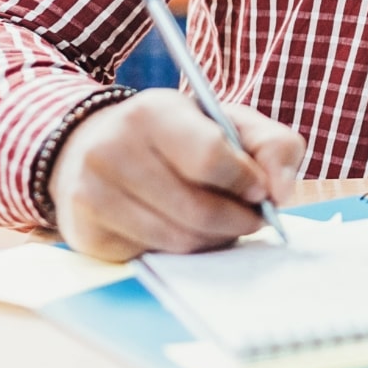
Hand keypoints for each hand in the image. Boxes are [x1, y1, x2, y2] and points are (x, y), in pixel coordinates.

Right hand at [48, 88, 304, 260]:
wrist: (100, 145)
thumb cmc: (180, 134)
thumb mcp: (229, 121)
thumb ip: (273, 145)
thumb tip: (280, 192)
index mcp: (153, 111)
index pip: (209, 156)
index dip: (244, 180)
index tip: (261, 190)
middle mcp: (113, 149)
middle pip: (196, 208)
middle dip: (238, 219)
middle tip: (254, 218)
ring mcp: (92, 194)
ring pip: (177, 239)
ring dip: (214, 239)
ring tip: (226, 224)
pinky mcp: (86, 233)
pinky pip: (153, 256)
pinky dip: (182, 251)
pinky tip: (188, 230)